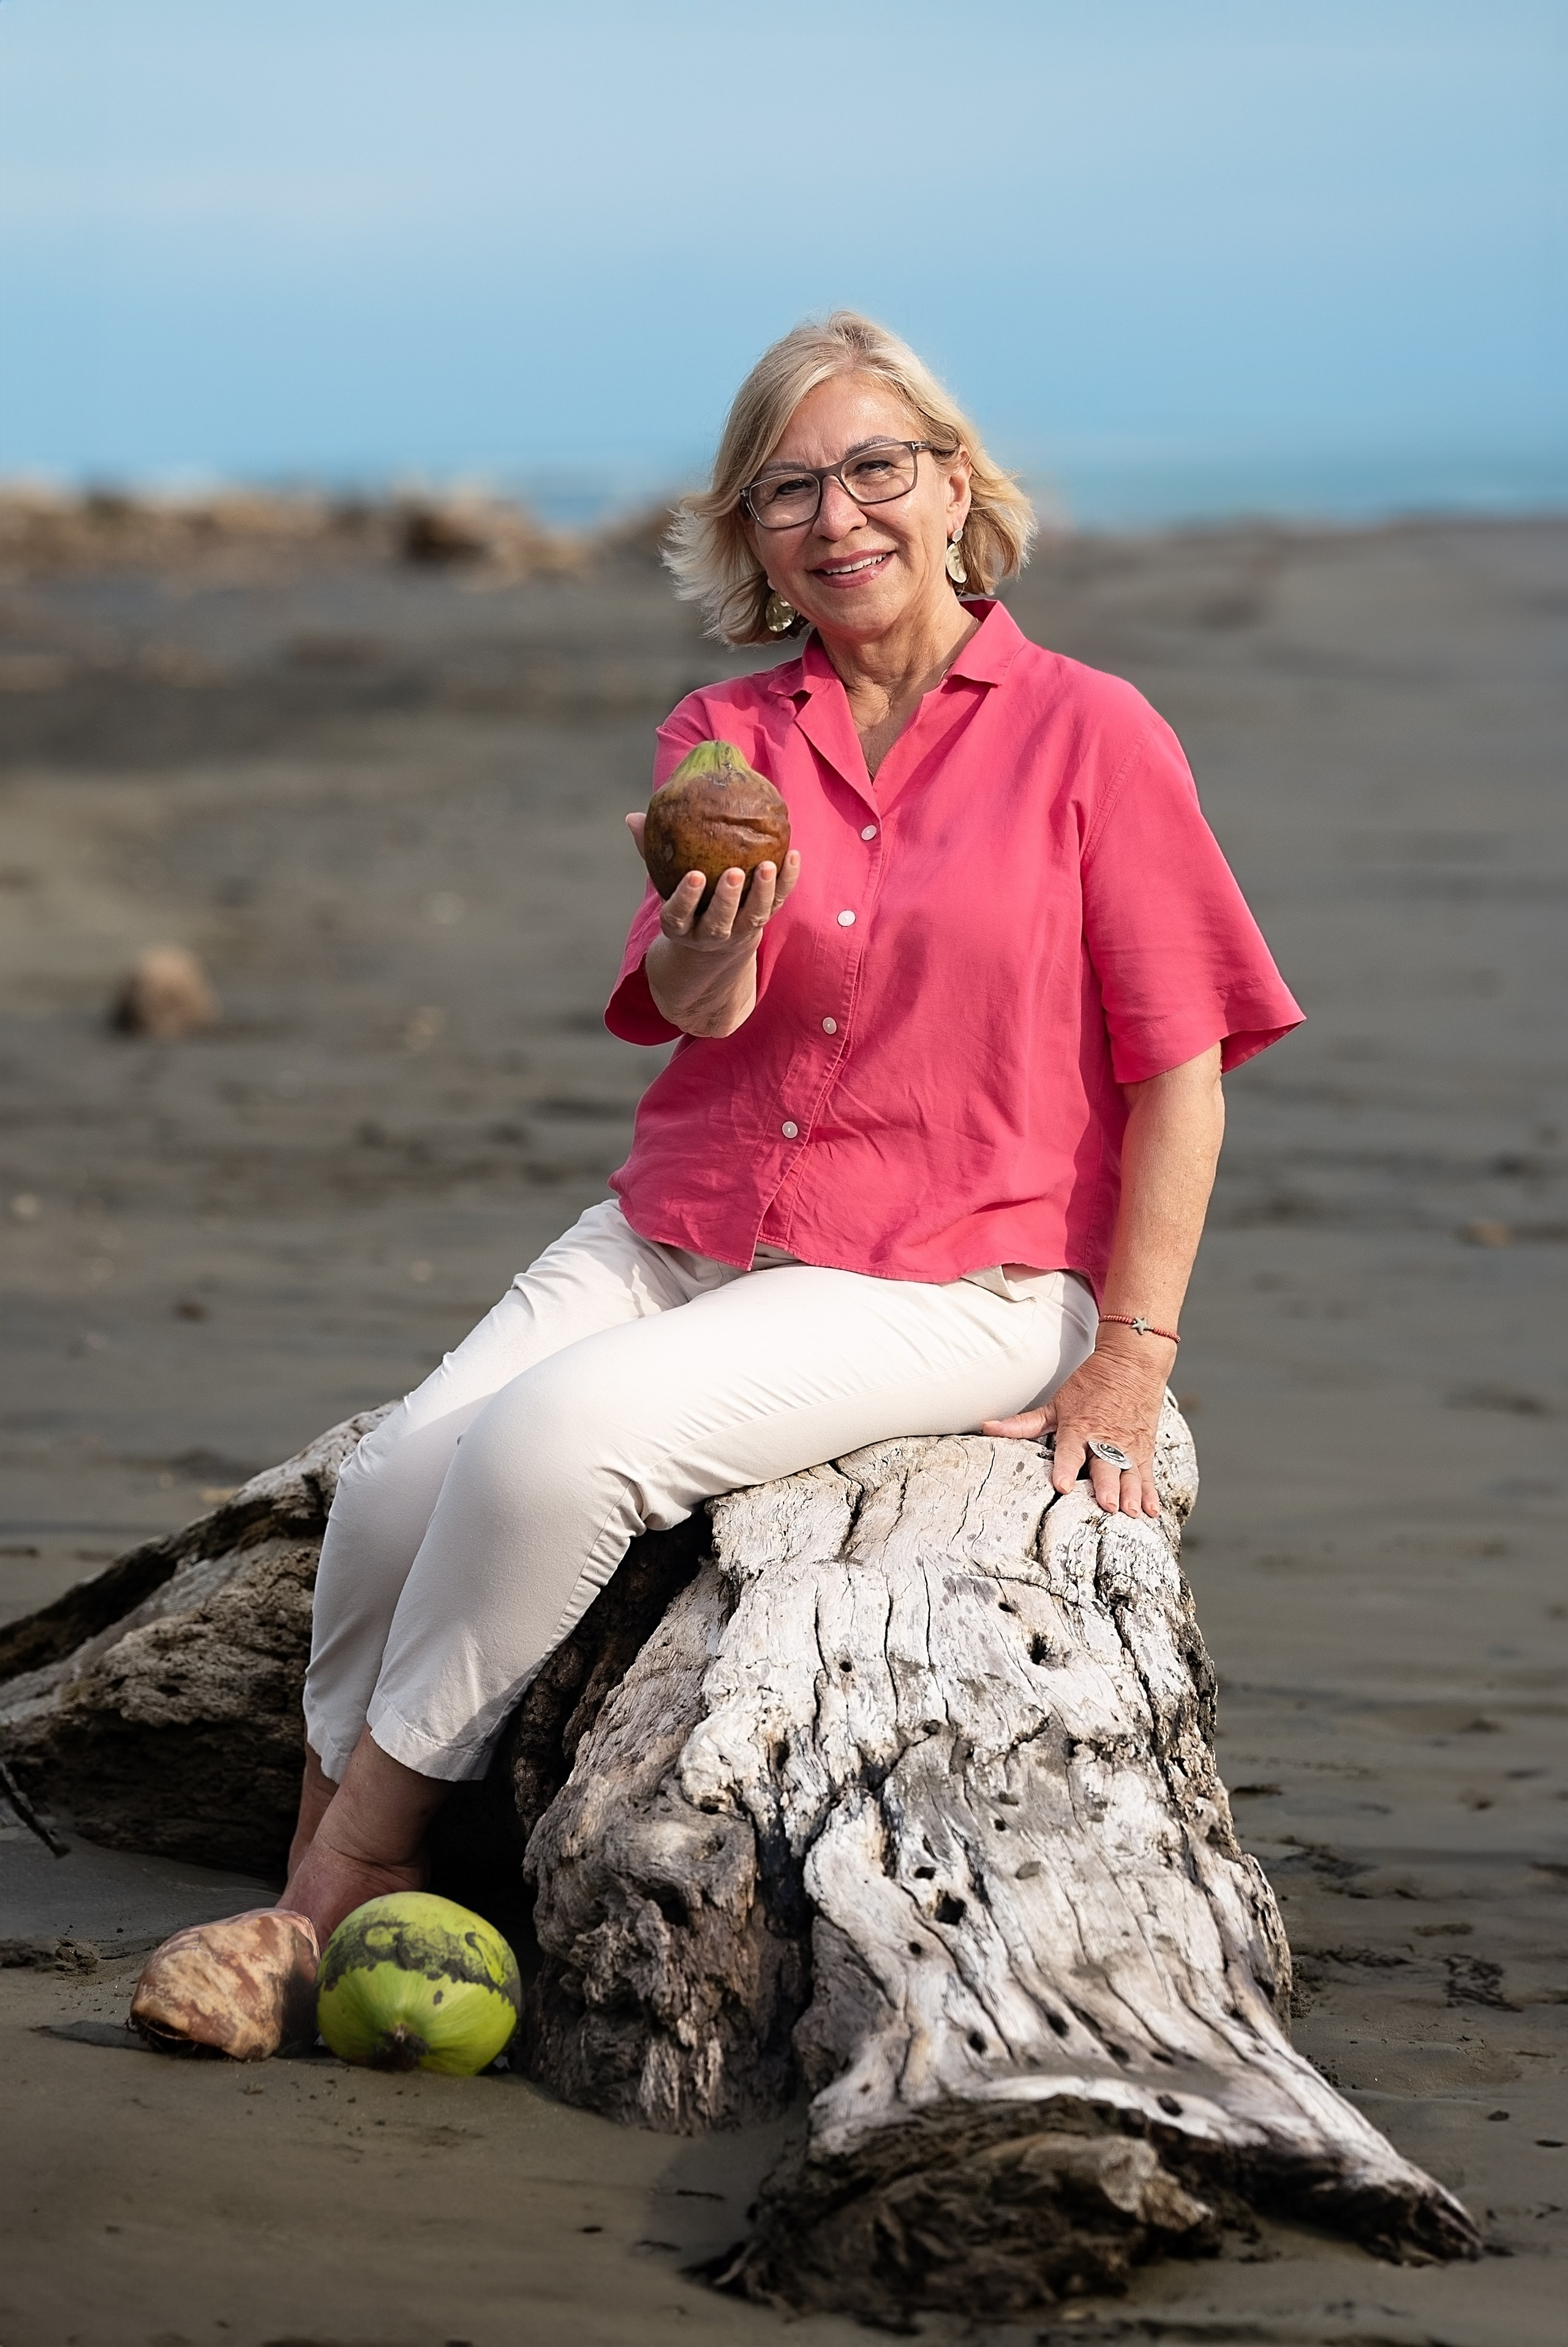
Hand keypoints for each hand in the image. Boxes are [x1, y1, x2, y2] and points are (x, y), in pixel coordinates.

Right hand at [626, 812, 801, 1037]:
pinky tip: (793, 855)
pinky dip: (787, 881)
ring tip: (768, 865)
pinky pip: (778, 902)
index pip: (678, 916)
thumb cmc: (684, 900)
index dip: (686, 899)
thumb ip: (651, 852)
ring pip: (753, 917)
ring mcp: (739, 930)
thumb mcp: (664, 882)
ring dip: (762, 892)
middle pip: (719, 923)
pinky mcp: (762, 921)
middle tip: (735, 873)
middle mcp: (710, 934)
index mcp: (681, 927)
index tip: (694, 876)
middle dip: (727, 900)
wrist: (714, 943)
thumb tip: (634, 817)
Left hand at [982, 1329, 1173, 1517]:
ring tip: (1132, 1513)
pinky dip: (1151, 1493)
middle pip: (1105, 1466)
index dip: (1065, 1468)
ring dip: (1132, 1494)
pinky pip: (1148, 1475)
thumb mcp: (1057, 1403)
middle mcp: (1104, 1439)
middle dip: (1107, 1486)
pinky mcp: (1144, 1450)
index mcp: (1079, 1428)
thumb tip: (987, 1427)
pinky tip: (1152, 1511)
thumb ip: (1025, 1423)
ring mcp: (1127, 1446)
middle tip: (1108, 1506)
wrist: (1132, 1361)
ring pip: (1130, 1474)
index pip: (1070, 1451)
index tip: (1062, 1486)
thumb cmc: (1090, 1384)